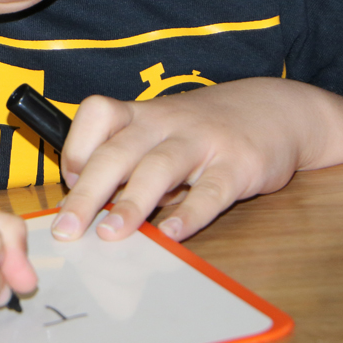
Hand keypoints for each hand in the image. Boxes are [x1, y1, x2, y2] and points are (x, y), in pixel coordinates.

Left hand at [51, 77, 342, 243]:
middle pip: (118, 151)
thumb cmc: (202, 129)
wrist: (276, 109)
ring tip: (111, 232)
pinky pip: (211, 189)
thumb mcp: (160, 130)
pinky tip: (172, 233)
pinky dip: (191, 212)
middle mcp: (165, 123)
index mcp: (141, 114)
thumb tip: (91, 207)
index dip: (76, 147)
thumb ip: (128, 162)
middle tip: (67, 228)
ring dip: (132, 202)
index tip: (69, 181)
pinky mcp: (238, 164)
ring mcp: (202, 141)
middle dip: (88, 191)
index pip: (97, 115)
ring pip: (159, 167)